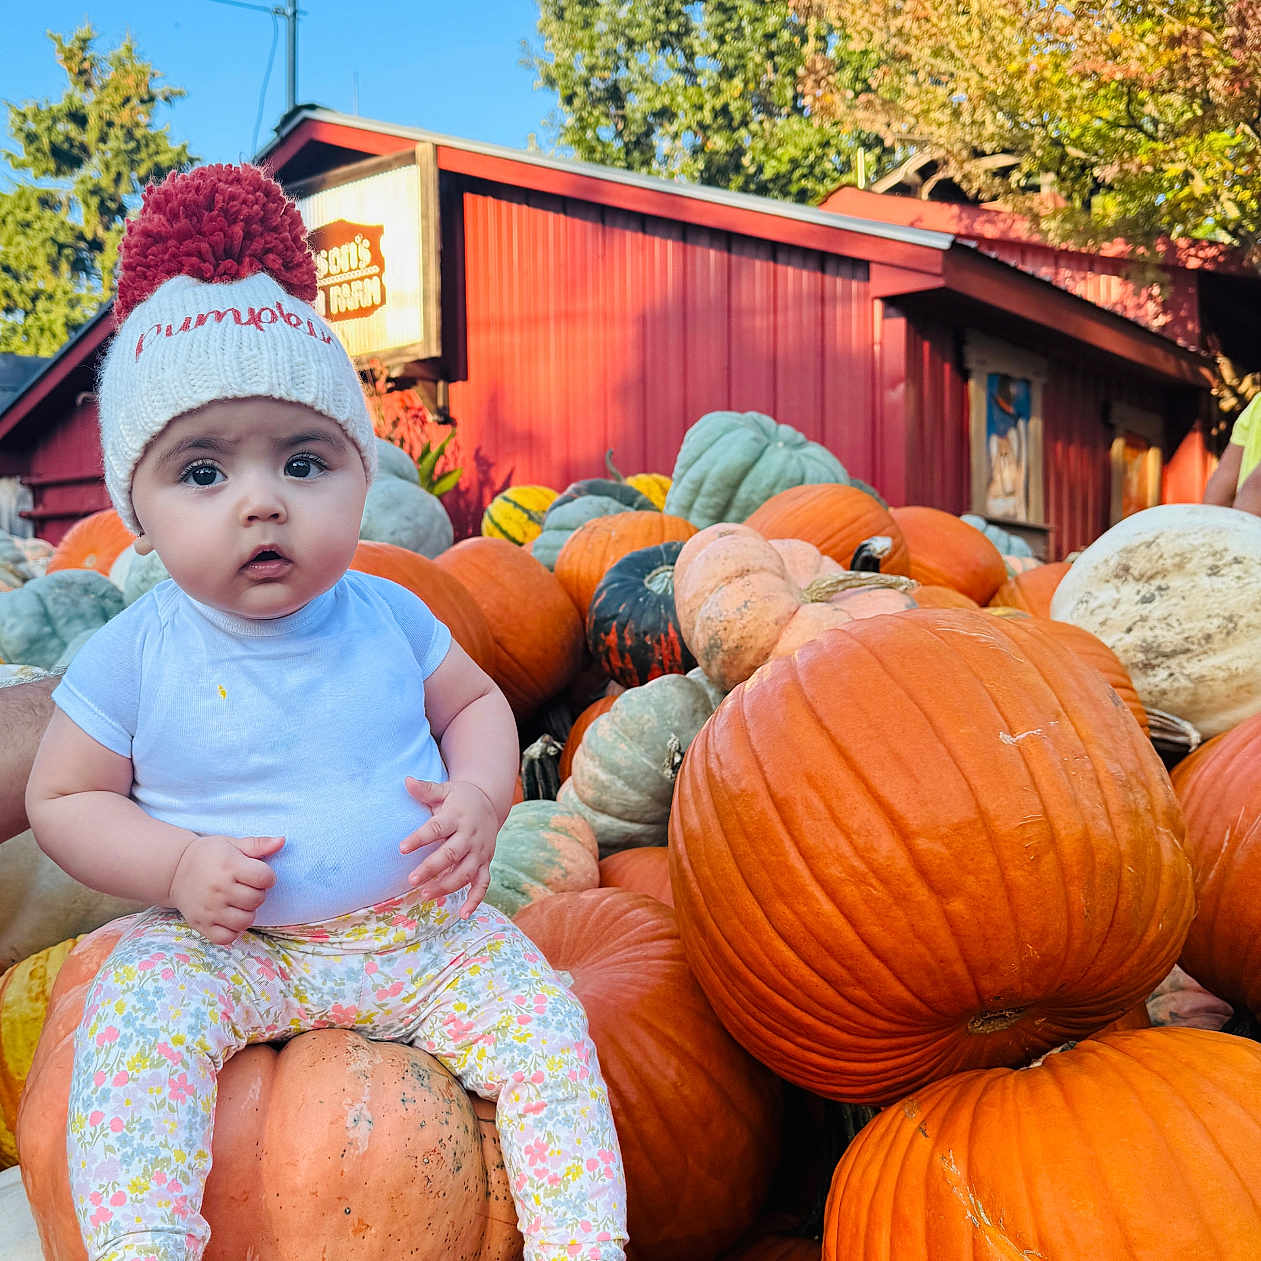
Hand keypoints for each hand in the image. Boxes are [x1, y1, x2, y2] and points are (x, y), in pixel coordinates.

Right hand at [167, 834, 283, 945]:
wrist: (174, 870)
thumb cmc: (209, 855)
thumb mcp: (232, 843)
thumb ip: (258, 844)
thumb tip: (282, 841)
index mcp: (229, 867)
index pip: (265, 878)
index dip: (267, 877)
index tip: (258, 874)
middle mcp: (219, 889)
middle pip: (257, 900)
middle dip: (257, 894)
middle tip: (246, 888)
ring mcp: (209, 909)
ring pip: (245, 921)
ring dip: (247, 913)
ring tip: (239, 903)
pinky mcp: (201, 925)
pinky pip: (227, 938)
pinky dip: (232, 931)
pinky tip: (229, 918)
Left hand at [400, 778, 497, 915]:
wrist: (489, 802)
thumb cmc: (459, 798)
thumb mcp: (445, 790)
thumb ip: (425, 789)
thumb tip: (406, 781)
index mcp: (457, 817)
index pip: (437, 828)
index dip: (419, 838)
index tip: (401, 848)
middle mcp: (470, 836)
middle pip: (451, 854)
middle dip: (432, 868)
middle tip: (410, 880)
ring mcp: (479, 851)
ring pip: (465, 872)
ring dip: (447, 886)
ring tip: (425, 895)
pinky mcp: (485, 863)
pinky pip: (483, 884)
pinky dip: (475, 900)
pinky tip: (462, 914)